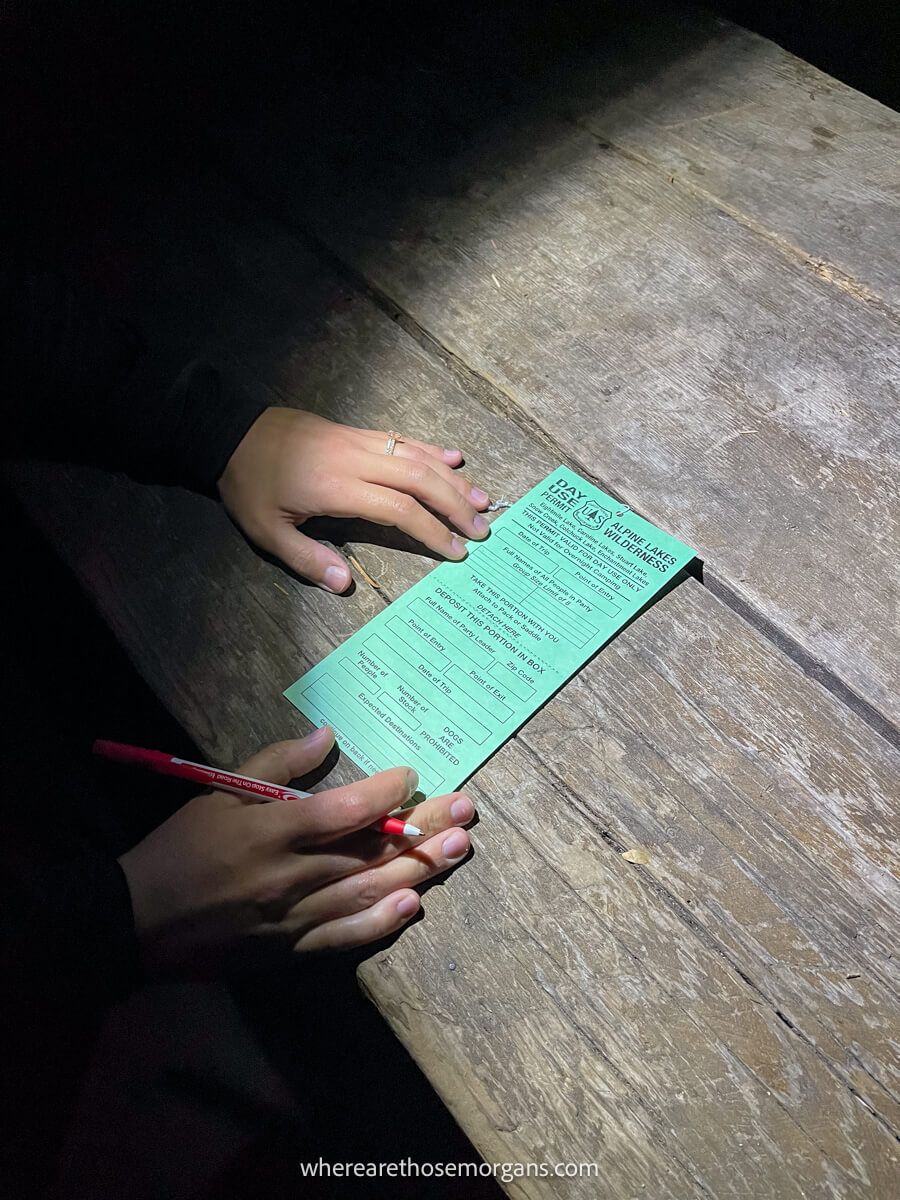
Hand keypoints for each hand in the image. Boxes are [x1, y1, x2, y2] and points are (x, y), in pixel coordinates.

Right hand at [118, 726, 473, 962]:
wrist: (137, 922)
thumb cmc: (181, 847)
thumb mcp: (219, 791)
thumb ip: (275, 764)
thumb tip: (328, 734)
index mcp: (270, 830)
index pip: (342, 810)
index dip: (383, 793)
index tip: (412, 775)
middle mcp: (290, 875)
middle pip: (368, 851)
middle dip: (422, 829)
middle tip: (467, 812)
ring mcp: (293, 917)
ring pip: (367, 891)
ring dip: (418, 870)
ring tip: (458, 849)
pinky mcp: (289, 950)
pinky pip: (344, 937)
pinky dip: (380, 922)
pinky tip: (415, 905)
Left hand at [218, 408, 491, 590]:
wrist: (230, 431)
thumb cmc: (249, 485)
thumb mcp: (265, 530)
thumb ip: (306, 558)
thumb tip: (344, 584)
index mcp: (337, 486)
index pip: (398, 509)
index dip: (431, 530)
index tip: (456, 551)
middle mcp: (356, 459)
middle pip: (419, 478)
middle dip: (455, 504)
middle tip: (483, 529)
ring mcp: (358, 440)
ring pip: (416, 455)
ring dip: (453, 478)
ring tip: (482, 499)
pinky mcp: (356, 431)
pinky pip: (402, 438)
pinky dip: (432, 448)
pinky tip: (455, 457)